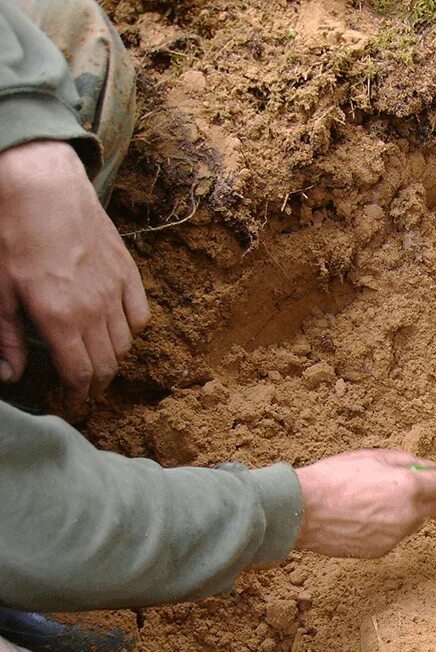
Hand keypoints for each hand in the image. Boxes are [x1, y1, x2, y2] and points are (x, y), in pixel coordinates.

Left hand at [0, 141, 149, 404]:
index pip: (80, 373)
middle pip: (108, 363)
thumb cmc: (10, 232)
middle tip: (83, 387)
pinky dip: (132, 328)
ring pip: (126, 342)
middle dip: (97, 382)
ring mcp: (115, 291)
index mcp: (60, 319)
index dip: (77, 394)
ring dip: (113, 357)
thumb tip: (9, 375)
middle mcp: (95, 310)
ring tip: (97, 359)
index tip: (70, 402)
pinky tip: (116, 326)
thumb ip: (6, 335)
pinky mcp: (127, 271)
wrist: (40, 183)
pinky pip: (140, 313)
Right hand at [294, 449, 435, 557]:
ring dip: (405, 512)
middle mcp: (408, 514)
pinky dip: (388, 527)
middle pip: (433, 506)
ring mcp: (396, 536)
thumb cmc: (333, 478)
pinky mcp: (382, 550)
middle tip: (399, 486)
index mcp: (409, 487)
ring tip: (372, 502)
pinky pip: (395, 536)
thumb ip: (407, 461)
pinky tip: (363, 518)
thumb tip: (430, 468)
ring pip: (414, 522)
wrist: (301, 511)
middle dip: (425, 496)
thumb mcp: (372, 456)